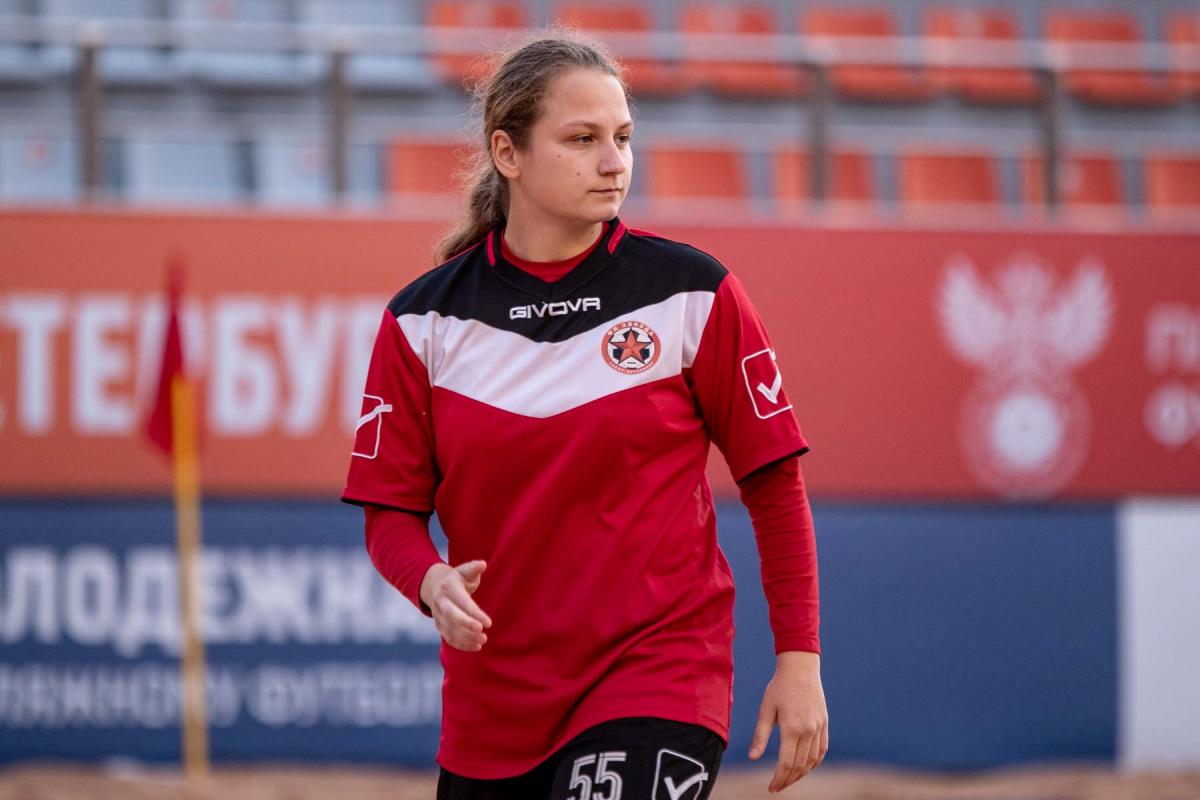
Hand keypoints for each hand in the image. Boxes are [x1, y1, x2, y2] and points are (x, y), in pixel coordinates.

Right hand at [420, 560, 492, 651]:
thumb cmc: (456, 578)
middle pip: (451, 616)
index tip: (489, 623)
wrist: (433, 585)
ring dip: (466, 638)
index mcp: (449, 588)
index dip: (475, 614)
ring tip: (483, 640)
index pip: (462, 603)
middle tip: (483, 632)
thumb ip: (473, 568)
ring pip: (449, 630)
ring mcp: (438, 615)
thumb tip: (483, 564)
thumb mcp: (464, 571)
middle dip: (467, 625)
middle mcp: (441, 602)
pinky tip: (476, 646)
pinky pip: (448, 638)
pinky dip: (462, 645)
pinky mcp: (439, 625)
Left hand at [748, 651, 827, 793]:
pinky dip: (814, 762)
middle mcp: (808, 731)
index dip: (778, 779)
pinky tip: (805, 767)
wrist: (800, 668)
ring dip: (801, 774)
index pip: (786, 763)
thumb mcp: (765, 710)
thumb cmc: (779, 688)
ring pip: (812, 760)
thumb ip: (760, 735)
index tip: (771, 788)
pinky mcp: (824, 724)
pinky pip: (821, 750)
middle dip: (787, 780)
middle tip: (777, 787)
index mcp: (791, 728)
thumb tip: (753, 757)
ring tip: (789, 779)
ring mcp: (819, 728)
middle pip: (799, 766)